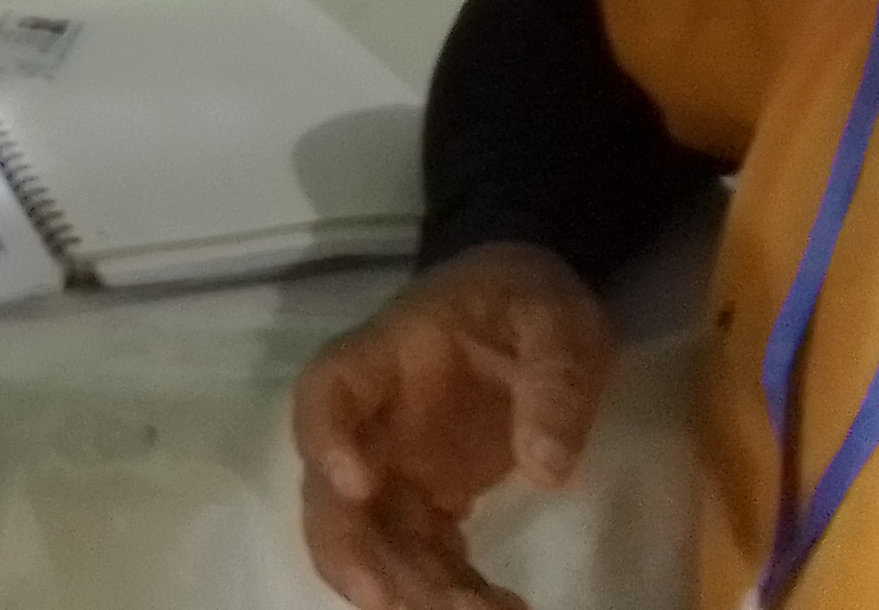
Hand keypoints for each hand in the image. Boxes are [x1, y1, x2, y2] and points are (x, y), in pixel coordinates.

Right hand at [292, 243, 613, 609]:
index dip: (325, 439)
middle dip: (359, 555)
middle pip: (330, 494)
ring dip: (407, 590)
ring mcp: (394, 466)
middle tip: (412, 605)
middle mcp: (371, 420)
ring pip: (369, 541)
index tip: (354, 485)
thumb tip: (546, 469)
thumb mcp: (553, 317)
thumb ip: (553, 378)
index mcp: (382, 356)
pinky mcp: (428, 499)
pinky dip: (448, 593)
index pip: (326, 393)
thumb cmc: (525, 299)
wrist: (528, 310)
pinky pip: (420, 558)